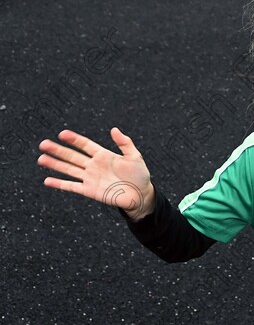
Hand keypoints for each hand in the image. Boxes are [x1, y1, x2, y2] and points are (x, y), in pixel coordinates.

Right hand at [38, 128, 154, 220]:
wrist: (140, 195)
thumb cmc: (139, 175)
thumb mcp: (135, 156)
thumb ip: (125, 143)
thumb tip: (114, 129)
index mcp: (103, 155)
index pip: (85, 145)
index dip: (74, 140)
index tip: (62, 134)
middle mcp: (94, 165)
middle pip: (72, 156)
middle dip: (58, 150)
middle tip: (43, 144)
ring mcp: (90, 178)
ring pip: (69, 170)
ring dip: (55, 164)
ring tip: (41, 158)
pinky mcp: (89, 191)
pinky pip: (72, 186)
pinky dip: (60, 184)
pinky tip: (47, 180)